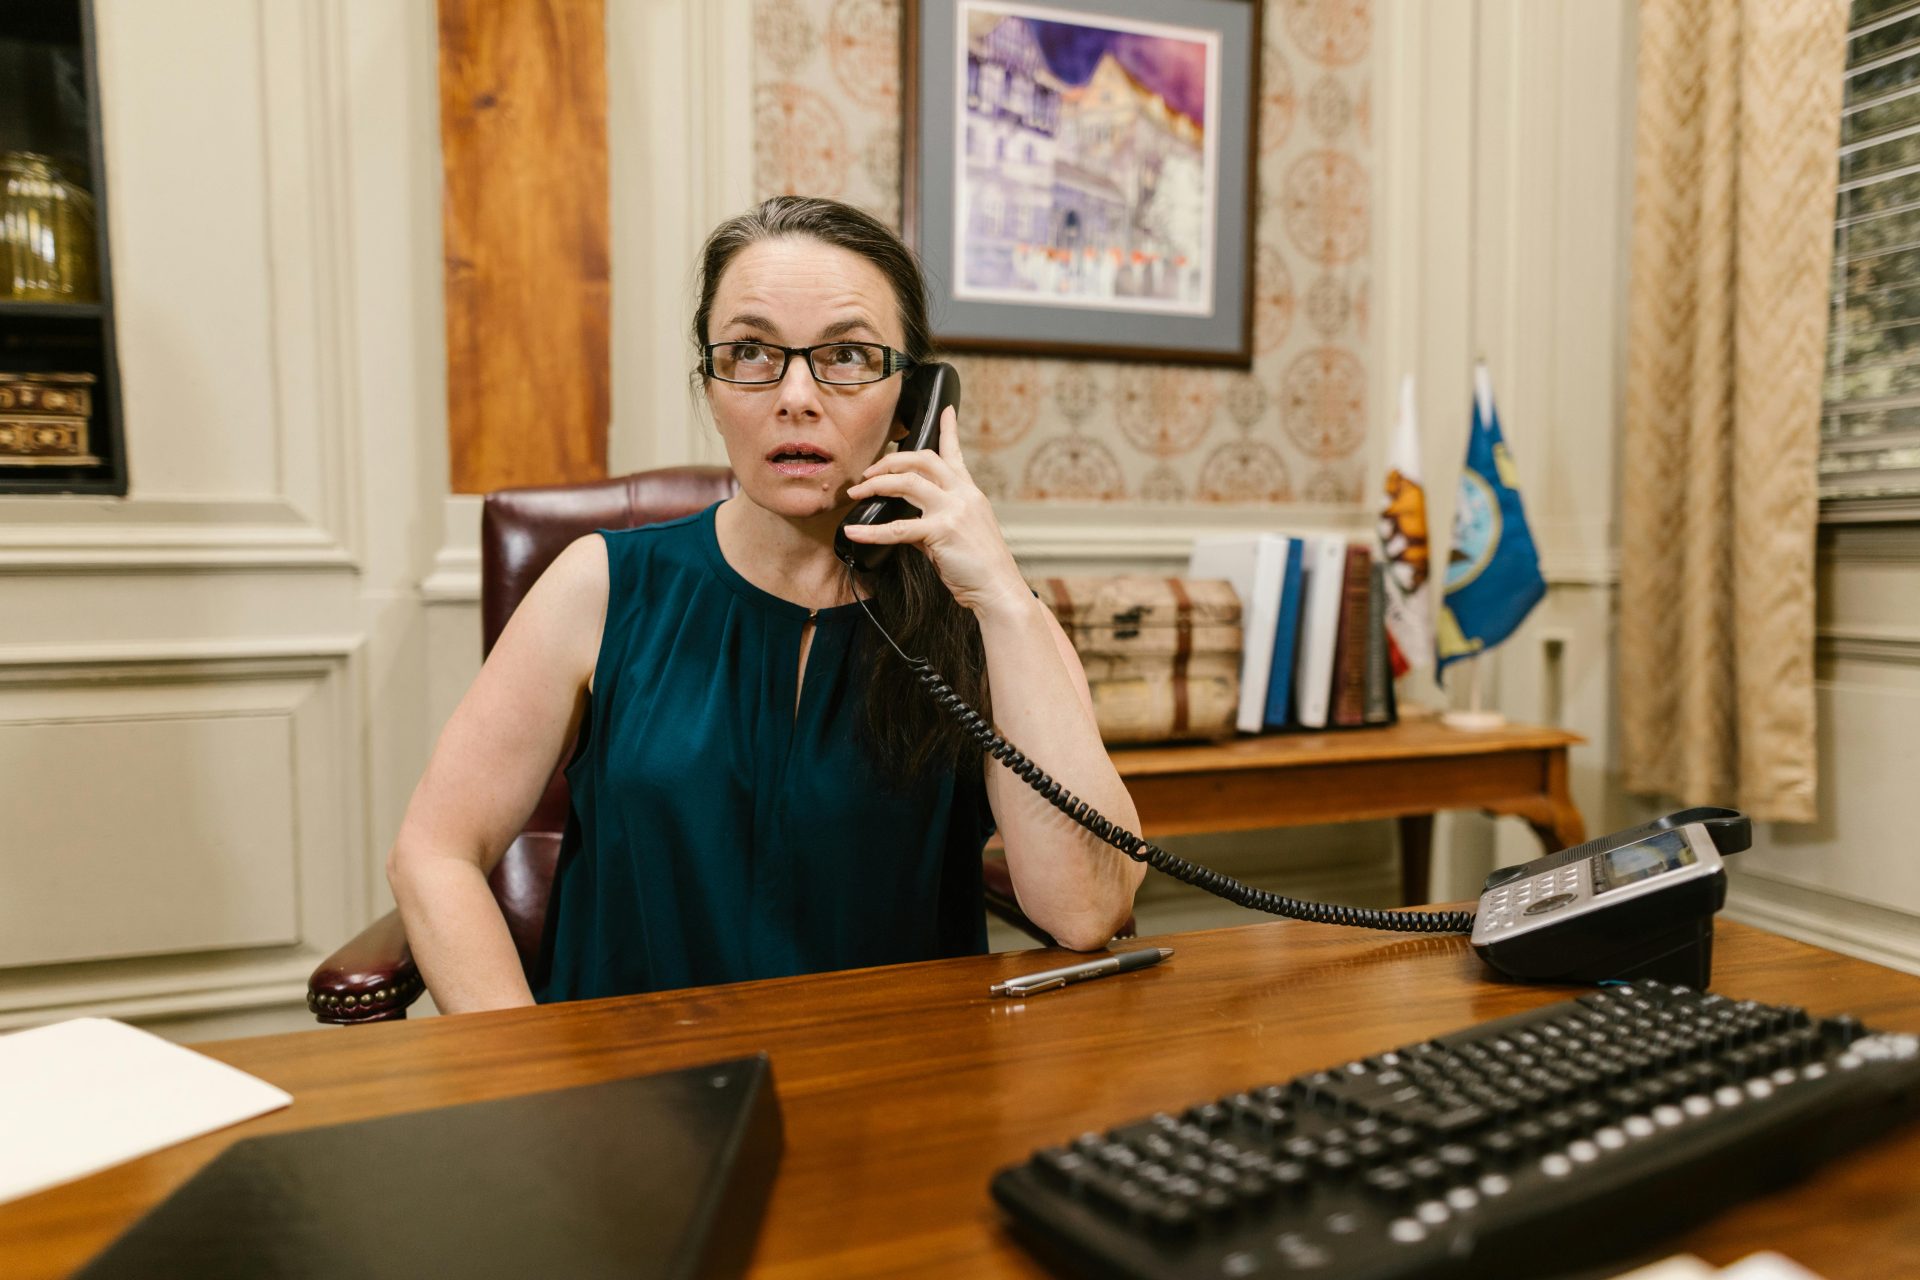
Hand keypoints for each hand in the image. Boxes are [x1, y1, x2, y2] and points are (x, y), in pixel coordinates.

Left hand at [843, 407, 1026, 614]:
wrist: (998, 587)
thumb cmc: (979, 565)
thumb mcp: (959, 534)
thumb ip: (932, 521)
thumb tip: (904, 524)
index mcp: (969, 492)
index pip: (956, 453)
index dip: (948, 429)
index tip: (946, 409)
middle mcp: (962, 494)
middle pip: (922, 459)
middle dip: (890, 461)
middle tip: (868, 472)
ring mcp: (953, 510)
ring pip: (908, 482)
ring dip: (877, 484)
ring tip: (857, 492)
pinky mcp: (942, 532)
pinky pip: (898, 528)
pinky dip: (871, 530)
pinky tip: (854, 531)